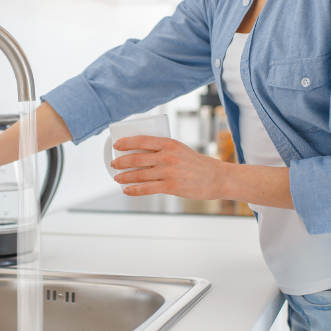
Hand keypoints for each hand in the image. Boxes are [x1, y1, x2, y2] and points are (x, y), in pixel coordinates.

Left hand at [111, 136, 231, 199]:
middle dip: (121, 161)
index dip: (126, 143)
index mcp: (169, 143)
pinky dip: (134, 190)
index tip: (116, 145)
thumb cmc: (198, 164)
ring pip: (139, 174)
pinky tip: (126, 190)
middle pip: (136, 158)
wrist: (216, 177)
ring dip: (124, 177)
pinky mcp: (170, 186)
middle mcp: (167, 156)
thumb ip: (164, 151)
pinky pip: (146, 188)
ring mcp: (168, 171)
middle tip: (114, 164)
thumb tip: (142, 155)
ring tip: (117, 178)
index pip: (142, 140)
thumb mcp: (180, 150)